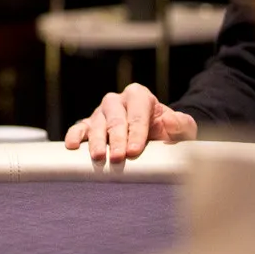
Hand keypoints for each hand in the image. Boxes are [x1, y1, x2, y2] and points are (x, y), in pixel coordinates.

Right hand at [64, 83, 197, 161]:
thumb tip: (171, 121)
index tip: (135, 151)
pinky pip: (79, 127)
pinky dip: (75, 136)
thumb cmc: (167, 132)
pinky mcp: (88, 123)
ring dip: (97, 141)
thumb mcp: (182, 128)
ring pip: (96, 124)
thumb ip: (182, 124)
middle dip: (117, 140)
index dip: (136, 133)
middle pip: (115, 120)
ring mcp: (101, 112)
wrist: (154, 134)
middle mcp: (116, 101)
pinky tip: (73, 146)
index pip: (137, 114)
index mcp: (138, 96)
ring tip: (99, 157)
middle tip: (119, 157)